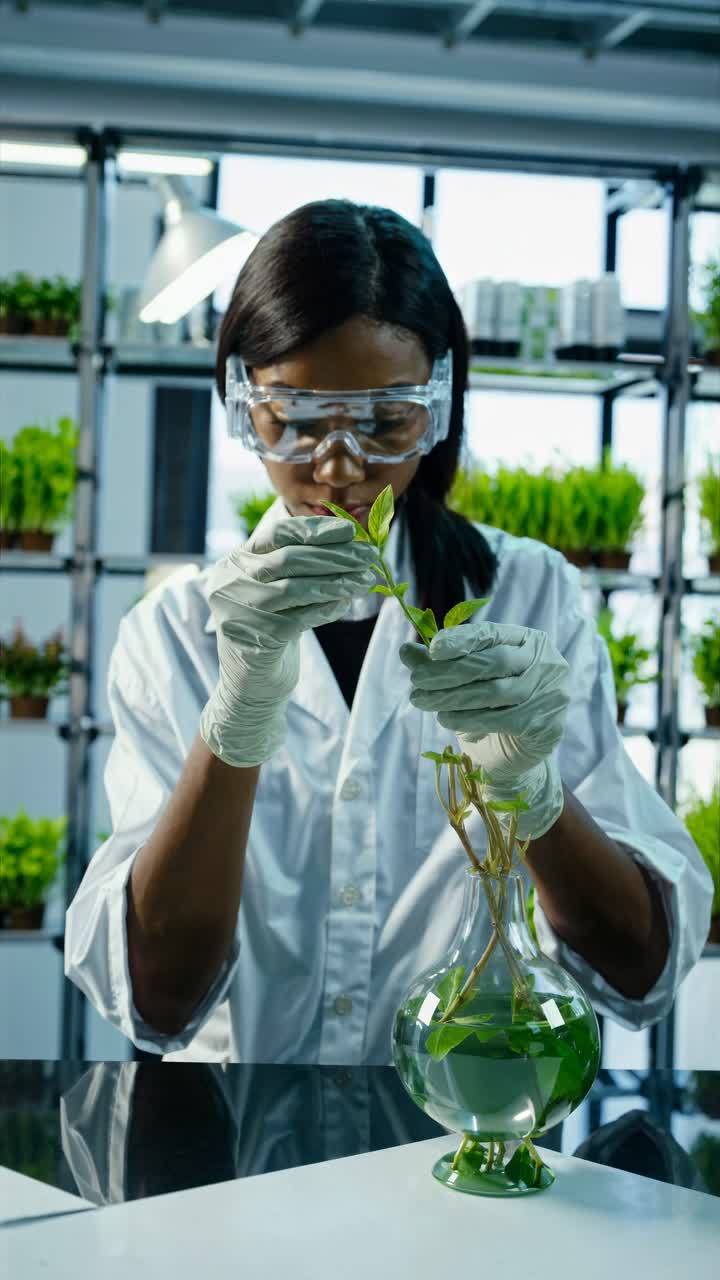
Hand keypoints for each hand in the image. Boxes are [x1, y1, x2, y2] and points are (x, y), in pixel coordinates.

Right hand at [200, 516, 376, 766]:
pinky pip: (299, 618)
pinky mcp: (255, 639)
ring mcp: (238, 612)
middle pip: (289, 559)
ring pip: (294, 588)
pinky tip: (345, 604)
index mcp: (234, 563)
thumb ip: (301, 566)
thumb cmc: (272, 630)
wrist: (252, 686)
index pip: (276, 534)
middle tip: (369, 557)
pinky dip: (326, 609)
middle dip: (335, 556)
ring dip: (336, 582)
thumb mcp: (279, 591)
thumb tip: (352, 543)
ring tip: (365, 581)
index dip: (316, 531)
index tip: (351, 532)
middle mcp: (229, 583)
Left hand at [399, 621, 570, 838]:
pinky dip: (467, 719)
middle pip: (493, 662)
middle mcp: (544, 661)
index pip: (492, 634)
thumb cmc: (493, 705)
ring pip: (494, 692)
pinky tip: (445, 719)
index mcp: (527, 640)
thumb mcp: (468, 679)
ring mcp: (550, 693)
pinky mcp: (546, 724)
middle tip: (416, 681)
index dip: (461, 640)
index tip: (432, 649)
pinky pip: (500, 720)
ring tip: (422, 701)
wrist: (521, 748)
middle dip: (449, 671)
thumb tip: (405, 651)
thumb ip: (440, 663)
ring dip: (452, 697)